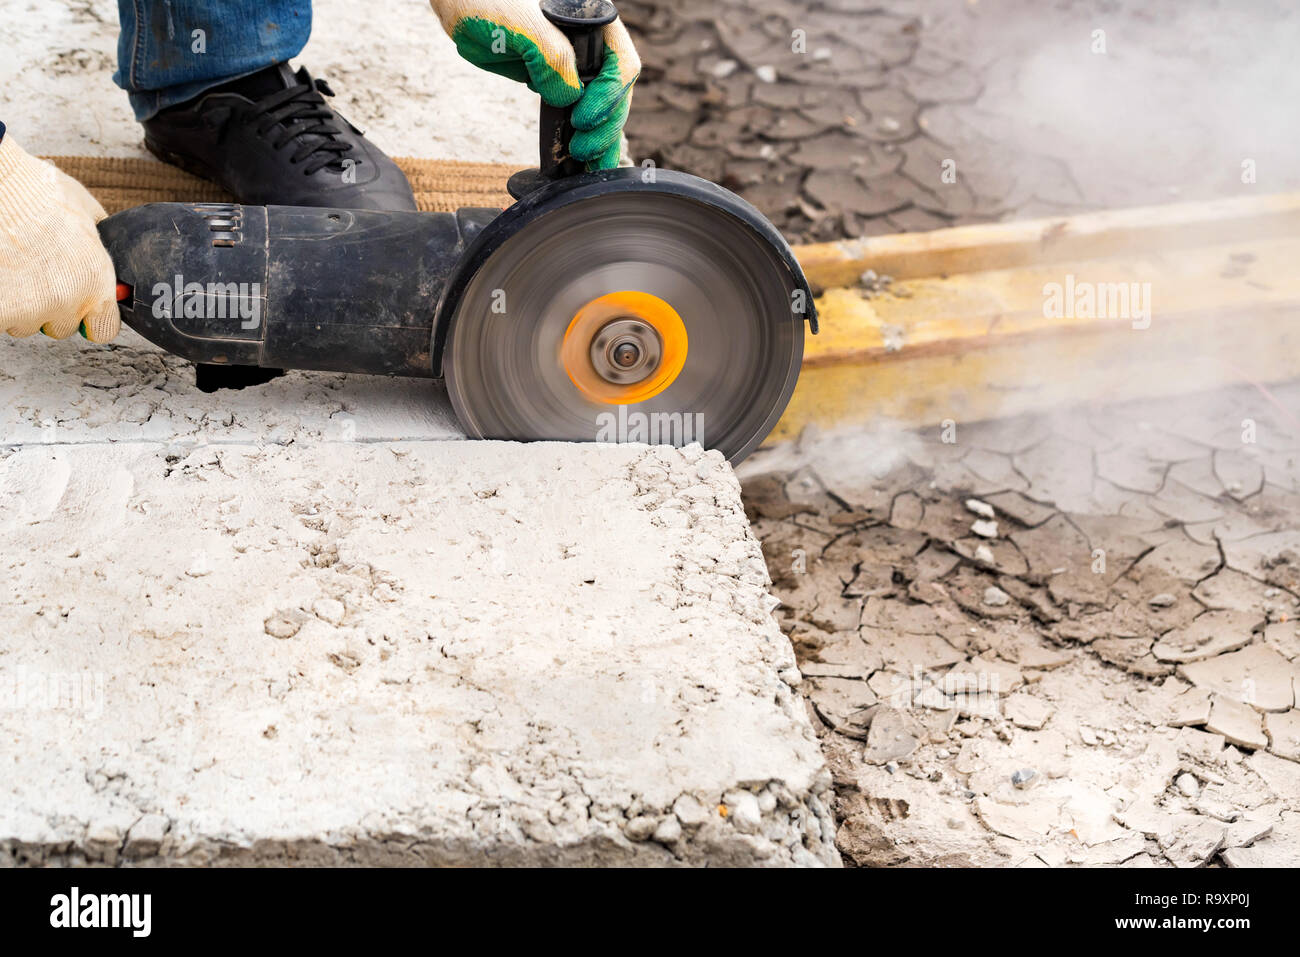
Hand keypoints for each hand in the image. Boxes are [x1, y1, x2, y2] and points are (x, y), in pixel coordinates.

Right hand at [0, 136, 118, 341]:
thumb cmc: (33, 192)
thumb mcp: (84, 210)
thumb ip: (101, 241)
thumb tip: (111, 251)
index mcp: (94, 281)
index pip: (104, 329)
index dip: (92, 317)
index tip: (83, 307)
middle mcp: (65, 301)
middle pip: (61, 326)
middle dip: (51, 305)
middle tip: (37, 273)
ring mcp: (27, 309)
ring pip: (26, 323)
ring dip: (21, 303)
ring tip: (15, 266)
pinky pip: (2, 320)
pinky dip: (1, 301)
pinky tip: (2, 274)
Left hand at [430, 0, 639, 169]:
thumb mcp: (522, 23)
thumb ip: (552, 58)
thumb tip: (570, 98)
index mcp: (592, 20)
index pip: (620, 63)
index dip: (609, 96)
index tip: (583, 120)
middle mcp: (588, 42)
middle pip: (615, 90)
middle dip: (606, 126)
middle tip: (585, 153)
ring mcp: (571, 62)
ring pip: (598, 104)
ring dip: (598, 138)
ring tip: (591, 167)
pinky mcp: (550, 78)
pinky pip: (572, 109)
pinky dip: (575, 135)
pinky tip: (575, 157)